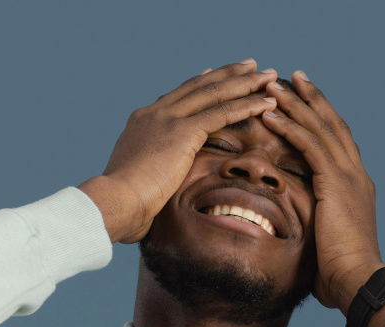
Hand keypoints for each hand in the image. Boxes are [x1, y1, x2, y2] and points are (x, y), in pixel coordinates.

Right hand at [84, 59, 280, 243]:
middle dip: (228, 74)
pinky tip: (266, 102)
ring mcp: (169, 119)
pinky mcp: (183, 132)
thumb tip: (155, 187)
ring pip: (214, 93)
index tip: (214, 74)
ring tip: (269, 76)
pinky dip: (247, 105)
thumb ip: (150, 172)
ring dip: (245, 83)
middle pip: (199, 87)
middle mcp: (155, 114)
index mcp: (142, 122)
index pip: (177, 97)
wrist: (116, 200)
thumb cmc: (122, 203)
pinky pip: (222, 113)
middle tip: (250, 65)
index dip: (199, 84)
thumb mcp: (135, 180)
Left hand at [260, 72, 384, 310]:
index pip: (337, 142)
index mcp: (356, 186)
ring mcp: (349, 176)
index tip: (304, 100)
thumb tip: (300, 237)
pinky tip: (272, 114)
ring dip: (295, 104)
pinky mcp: (336, 183)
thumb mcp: (327, 243)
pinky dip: (290, 127)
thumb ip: (317, 228)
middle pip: (332, 125)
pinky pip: (310, 146)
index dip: (321, 119)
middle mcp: (356, 175)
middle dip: (311, 99)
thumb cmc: (340, 274)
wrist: (357, 281)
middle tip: (291, 77)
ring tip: (274, 86)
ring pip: (320, 128)